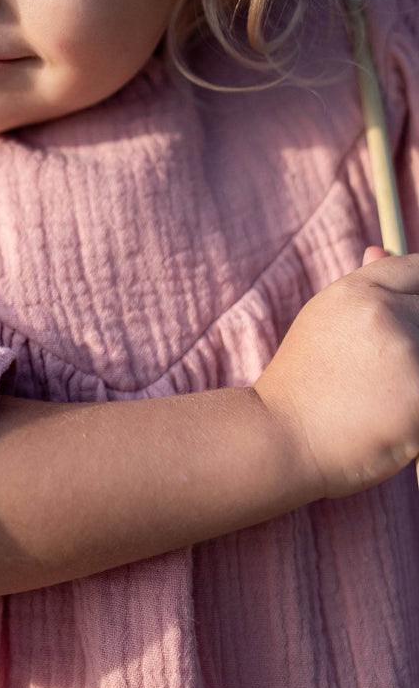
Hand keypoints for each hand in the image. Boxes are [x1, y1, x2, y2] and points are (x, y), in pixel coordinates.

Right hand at [253, 251, 418, 499]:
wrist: (281, 439)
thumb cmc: (303, 384)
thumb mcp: (324, 321)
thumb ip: (362, 289)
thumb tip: (381, 248)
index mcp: (357, 290)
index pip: (417, 268)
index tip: (413, 313)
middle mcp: (384, 312)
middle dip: (417, 334)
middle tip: (395, 365)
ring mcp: (406, 352)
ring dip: (417, 369)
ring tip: (391, 393)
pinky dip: (417, 410)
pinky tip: (397, 421)